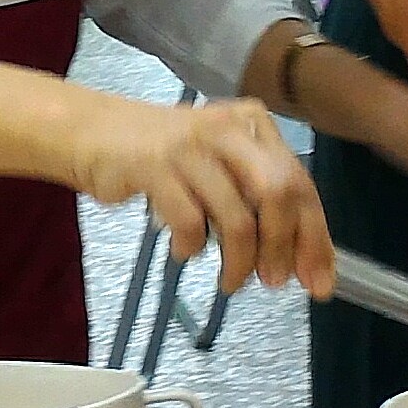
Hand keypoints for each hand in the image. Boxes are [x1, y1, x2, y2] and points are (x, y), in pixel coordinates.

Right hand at [72, 93, 333, 297]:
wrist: (90, 132)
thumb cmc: (163, 157)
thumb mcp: (220, 167)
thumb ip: (258, 202)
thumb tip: (302, 261)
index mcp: (254, 125)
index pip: (300, 184)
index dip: (314, 237)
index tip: (318, 281)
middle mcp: (229, 128)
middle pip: (279, 194)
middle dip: (284, 247)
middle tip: (274, 282)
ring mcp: (191, 146)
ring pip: (237, 217)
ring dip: (240, 261)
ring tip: (231, 281)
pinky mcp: (154, 166)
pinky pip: (190, 223)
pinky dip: (193, 248)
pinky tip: (186, 252)